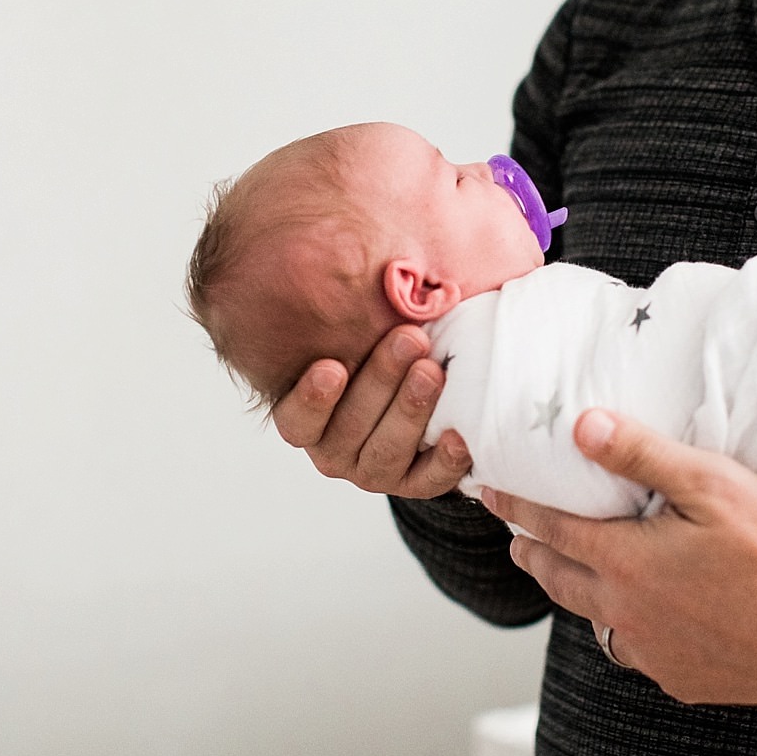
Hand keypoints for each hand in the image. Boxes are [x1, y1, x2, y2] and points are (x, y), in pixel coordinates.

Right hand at [271, 325, 472, 499]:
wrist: (417, 387)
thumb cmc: (379, 351)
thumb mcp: (358, 335)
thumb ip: (353, 322)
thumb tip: (367, 272)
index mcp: (308, 420)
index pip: (297, 419)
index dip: (313, 398)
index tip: (332, 366)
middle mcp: (334, 451)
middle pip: (350, 426)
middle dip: (382, 380)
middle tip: (410, 339)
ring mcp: (373, 471)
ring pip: (386, 451)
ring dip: (410, 410)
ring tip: (432, 373)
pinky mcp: (412, 483)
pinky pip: (428, 480)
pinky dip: (445, 461)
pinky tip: (459, 437)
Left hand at [484, 410, 756, 742]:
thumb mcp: (713, 486)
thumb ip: (644, 457)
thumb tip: (582, 426)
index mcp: (625, 561)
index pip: (551, 527)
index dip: (517, 506)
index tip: (490, 492)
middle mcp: (627, 612)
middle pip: (560, 581)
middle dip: (533, 556)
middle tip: (516, 542)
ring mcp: (653, 652)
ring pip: (597, 622)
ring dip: (578, 597)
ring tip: (571, 580)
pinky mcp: (682, 679)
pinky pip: (640, 653)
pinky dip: (629, 634)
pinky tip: (642, 625)